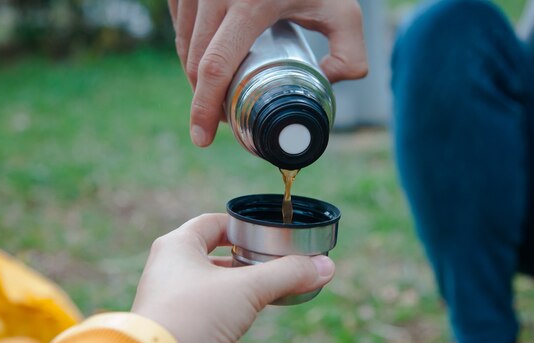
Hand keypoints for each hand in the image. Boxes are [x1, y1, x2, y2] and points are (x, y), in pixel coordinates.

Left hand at [131, 213, 334, 342]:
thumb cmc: (197, 314)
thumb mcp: (249, 288)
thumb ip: (288, 273)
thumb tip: (325, 266)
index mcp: (177, 248)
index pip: (211, 224)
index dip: (240, 226)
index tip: (264, 235)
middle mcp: (168, 274)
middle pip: (211, 261)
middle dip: (242, 266)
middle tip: (270, 268)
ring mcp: (169, 308)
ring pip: (208, 298)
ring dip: (236, 302)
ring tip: (264, 302)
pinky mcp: (174, 341)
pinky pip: (205, 336)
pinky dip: (228, 342)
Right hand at [168, 0, 367, 146]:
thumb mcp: (343, 10)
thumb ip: (351, 54)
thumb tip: (328, 85)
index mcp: (251, 2)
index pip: (216, 66)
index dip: (204, 108)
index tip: (202, 138)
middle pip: (196, 63)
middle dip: (204, 100)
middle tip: (223, 122)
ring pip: (185, 46)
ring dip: (196, 78)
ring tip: (220, 97)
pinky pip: (181, 26)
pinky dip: (192, 51)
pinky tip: (208, 66)